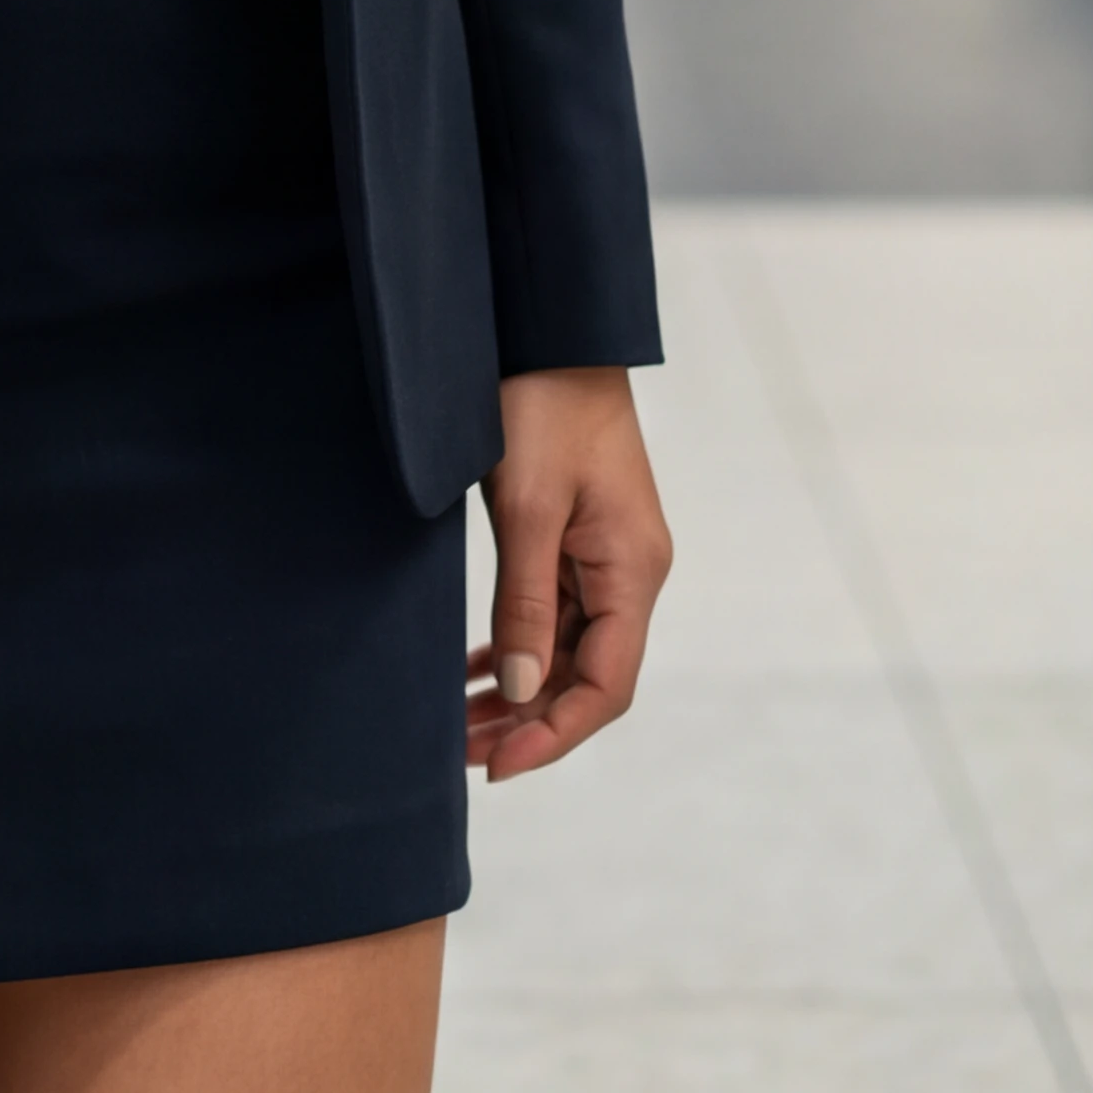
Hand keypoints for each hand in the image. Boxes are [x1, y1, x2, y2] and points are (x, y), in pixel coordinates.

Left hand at [469, 365, 671, 782]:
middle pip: (587, 676)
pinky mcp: (580, 535)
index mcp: (634, 570)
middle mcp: (631, 571)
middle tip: (460, 753)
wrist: (549, 327)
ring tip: (458, 725)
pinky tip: (479, 669)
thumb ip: (528, 603)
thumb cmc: (541, 404)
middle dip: (527, 721)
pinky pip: (556, 612)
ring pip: (568, 648)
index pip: (605, 686)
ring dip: (519, 689)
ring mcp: (607, 554)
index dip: (553, 735)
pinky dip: (520, 645)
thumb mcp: (527, 506)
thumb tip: (525, 695)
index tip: (496, 765)